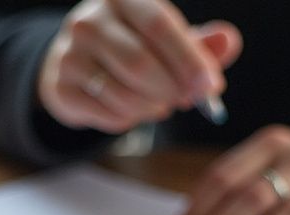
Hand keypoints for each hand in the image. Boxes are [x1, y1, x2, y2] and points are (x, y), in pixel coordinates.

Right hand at [38, 0, 240, 134]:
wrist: (73, 64)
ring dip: (150, 108)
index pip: (159, 25)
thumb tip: (228, 41)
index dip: (189, 59)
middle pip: (139, 63)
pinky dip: (128, 120)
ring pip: (122, 94)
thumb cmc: (129, 46)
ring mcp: (70, 53)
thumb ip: (196, 42)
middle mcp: (90, 19)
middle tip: (186, 102)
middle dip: (170, 90)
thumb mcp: (164, 38)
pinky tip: (133, 111)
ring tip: (160, 106)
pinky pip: (106, 113)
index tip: (211, 87)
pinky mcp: (61, 86)